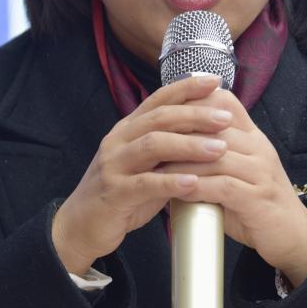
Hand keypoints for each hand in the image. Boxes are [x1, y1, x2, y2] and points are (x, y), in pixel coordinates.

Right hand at [51, 74, 231, 274]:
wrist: (81, 226)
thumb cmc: (121, 196)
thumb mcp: (146, 167)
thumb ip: (170, 153)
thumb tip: (209, 137)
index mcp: (128, 130)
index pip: (158, 100)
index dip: (185, 88)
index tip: (215, 81)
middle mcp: (119, 141)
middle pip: (159, 118)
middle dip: (195, 115)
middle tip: (225, 119)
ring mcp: (113, 166)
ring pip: (152, 145)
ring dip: (189, 145)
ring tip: (219, 149)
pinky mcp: (113, 193)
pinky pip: (145, 184)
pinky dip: (171, 182)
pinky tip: (194, 183)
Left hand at [159, 89, 306, 288]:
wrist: (293, 237)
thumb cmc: (256, 207)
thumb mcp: (236, 175)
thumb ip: (211, 161)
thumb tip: (170, 156)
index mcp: (253, 138)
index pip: (225, 104)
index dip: (193, 102)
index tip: (162, 111)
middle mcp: (259, 148)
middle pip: (214, 126)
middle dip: (178, 133)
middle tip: (146, 141)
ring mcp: (261, 172)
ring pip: (215, 155)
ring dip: (181, 162)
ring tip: (153, 168)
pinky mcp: (258, 198)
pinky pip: (222, 186)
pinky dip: (196, 186)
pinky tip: (176, 191)